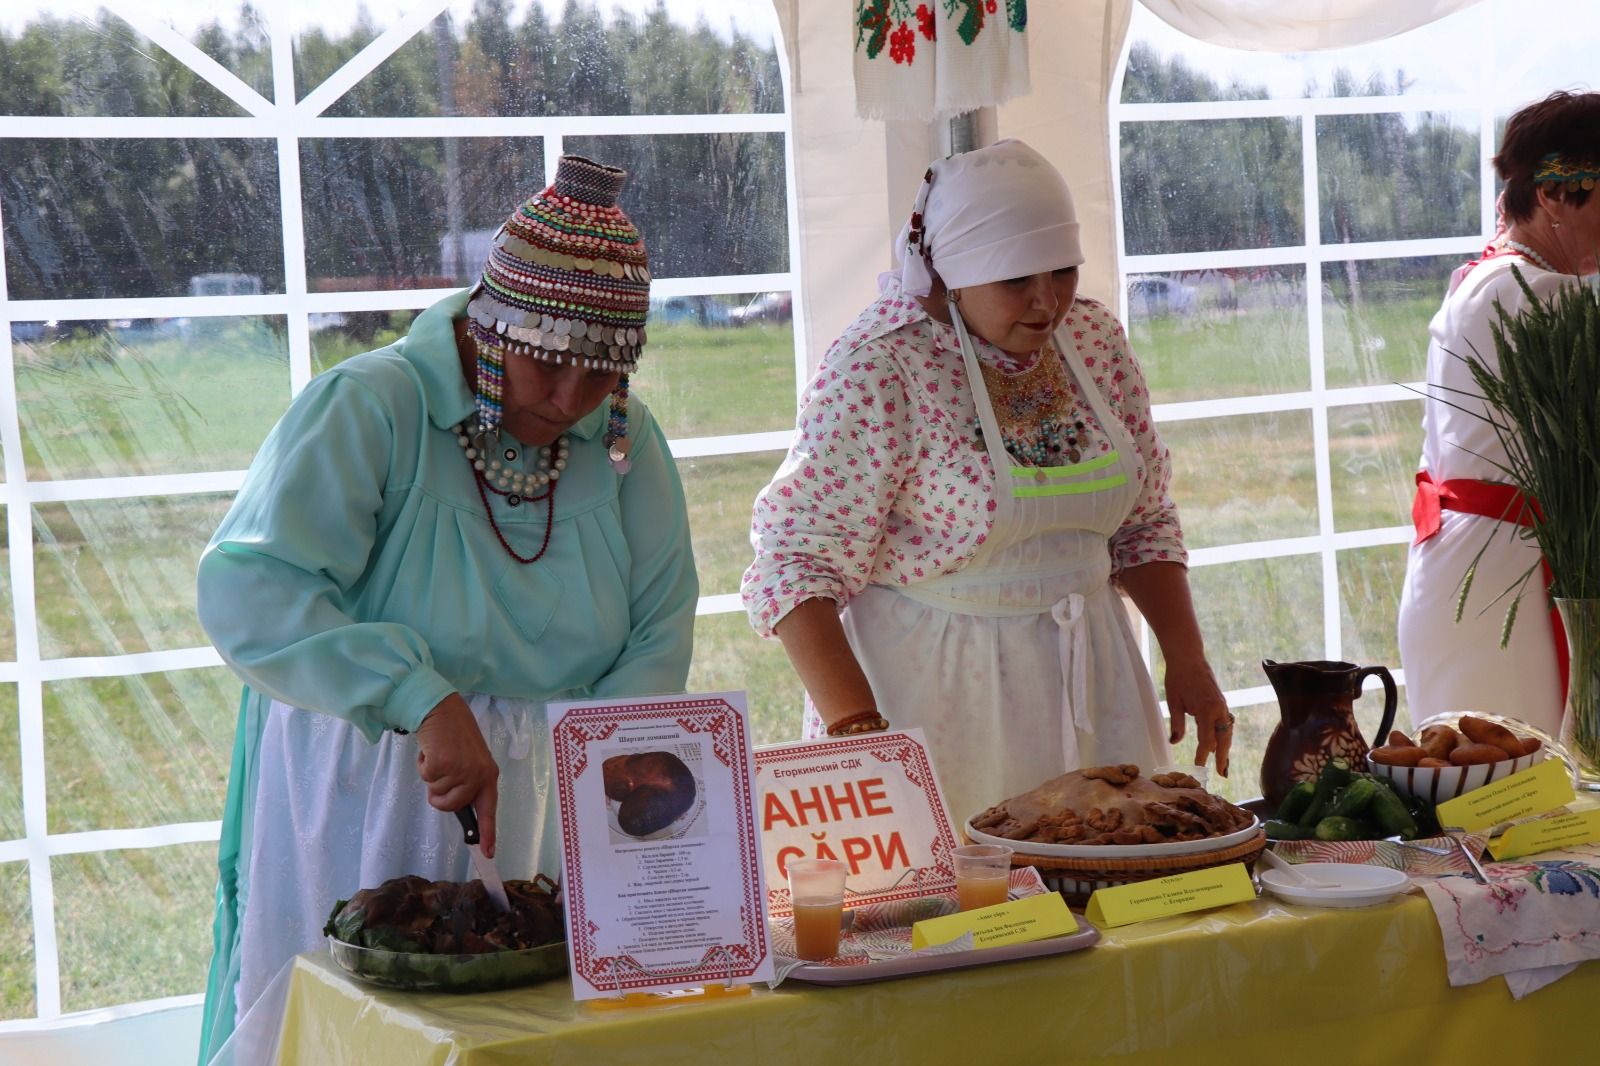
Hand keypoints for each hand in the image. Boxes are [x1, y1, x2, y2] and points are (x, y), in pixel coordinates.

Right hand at [415, 693, 500, 856]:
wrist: (442, 709)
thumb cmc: (454, 736)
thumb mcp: (469, 761)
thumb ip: (467, 783)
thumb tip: (459, 807)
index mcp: (488, 775)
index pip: (489, 809)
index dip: (488, 833)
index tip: (488, 853)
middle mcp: (478, 775)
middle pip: (451, 806)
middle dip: (438, 795)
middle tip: (441, 772)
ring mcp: (461, 770)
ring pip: (436, 794)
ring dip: (431, 778)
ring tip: (439, 757)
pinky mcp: (443, 764)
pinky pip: (425, 778)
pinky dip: (423, 766)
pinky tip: (432, 750)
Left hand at [1163, 656, 1231, 777]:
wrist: (1188, 657)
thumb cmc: (1178, 678)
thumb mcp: (1173, 703)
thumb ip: (1176, 724)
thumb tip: (1174, 742)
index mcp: (1206, 710)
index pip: (1206, 740)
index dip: (1203, 754)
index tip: (1199, 766)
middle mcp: (1218, 709)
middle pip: (1224, 738)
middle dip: (1222, 756)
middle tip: (1220, 773)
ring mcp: (1222, 705)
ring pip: (1227, 731)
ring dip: (1225, 747)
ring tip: (1222, 762)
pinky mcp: (1221, 701)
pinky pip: (1225, 722)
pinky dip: (1224, 735)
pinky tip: (1220, 743)